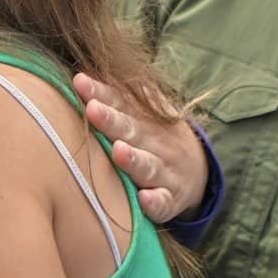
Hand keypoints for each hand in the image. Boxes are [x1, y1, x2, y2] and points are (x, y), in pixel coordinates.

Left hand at [72, 74, 207, 222]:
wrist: (198, 171)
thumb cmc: (153, 137)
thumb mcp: (142, 112)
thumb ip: (116, 95)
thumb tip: (79, 76)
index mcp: (143, 119)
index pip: (120, 102)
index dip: (100, 93)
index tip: (80, 82)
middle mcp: (155, 143)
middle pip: (132, 130)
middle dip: (112, 121)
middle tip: (93, 110)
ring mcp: (164, 171)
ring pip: (148, 165)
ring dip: (133, 159)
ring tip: (118, 151)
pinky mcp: (170, 199)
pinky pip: (163, 202)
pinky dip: (155, 202)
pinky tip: (144, 199)